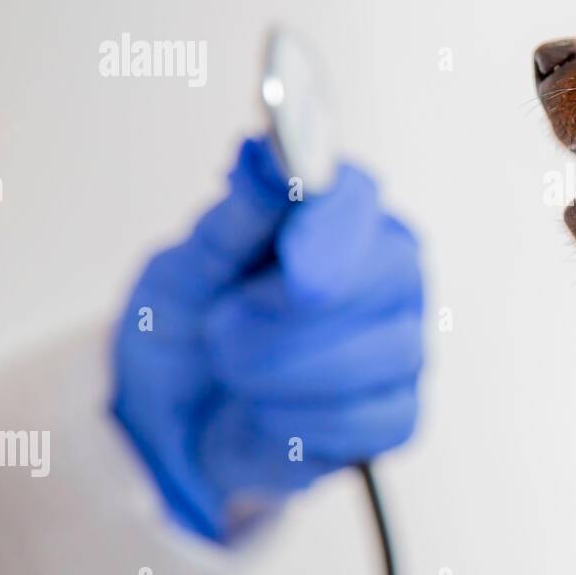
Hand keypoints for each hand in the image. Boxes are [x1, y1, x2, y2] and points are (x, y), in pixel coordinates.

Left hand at [111, 138, 422, 541]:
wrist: (173, 414)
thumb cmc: (192, 322)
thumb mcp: (190, 266)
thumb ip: (238, 214)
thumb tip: (265, 153)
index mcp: (341, 215)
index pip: (359, 199)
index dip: (331, 229)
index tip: (291, 261)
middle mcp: (389, 270)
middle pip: (388, 273)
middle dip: (295, 315)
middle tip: (223, 328)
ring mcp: (402, 342)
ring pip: (384, 352)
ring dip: (285, 370)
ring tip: (232, 368)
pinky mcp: (398, 413)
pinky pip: (371, 418)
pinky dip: (302, 420)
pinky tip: (265, 411)